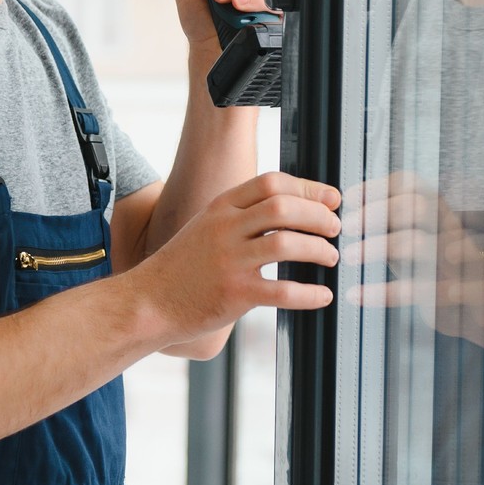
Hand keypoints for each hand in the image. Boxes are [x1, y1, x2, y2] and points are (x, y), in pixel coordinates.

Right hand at [130, 171, 339, 348]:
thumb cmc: (183, 267)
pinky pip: (282, 291)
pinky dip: (309, 293)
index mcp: (221, 207)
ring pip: (286, 244)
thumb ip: (241, 216)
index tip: (331, 200)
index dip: (308, 189)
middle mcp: (225, 229)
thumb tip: (290, 209)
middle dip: (318, 216)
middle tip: (334, 229)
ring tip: (330, 257)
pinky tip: (322, 295)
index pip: (271, 183)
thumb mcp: (206, 227)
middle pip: (283, 207)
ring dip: (318, 250)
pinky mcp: (234, 295)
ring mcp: (229, 262)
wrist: (149, 302)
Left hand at [339, 171, 483, 334]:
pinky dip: (381, 292)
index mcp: (440, 211)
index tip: (350, 197)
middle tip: (346, 226)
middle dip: (376, 213)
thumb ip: (398, 219)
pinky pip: (412, 290)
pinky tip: (356, 294)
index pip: (411, 185)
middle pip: (414, 207)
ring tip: (349, 255)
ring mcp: (451, 260)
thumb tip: (354, 202)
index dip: (378, 187)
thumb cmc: (444, 265)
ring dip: (378, 247)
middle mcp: (448, 230)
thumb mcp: (425, 235)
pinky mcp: (449, 293)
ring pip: (415, 244)